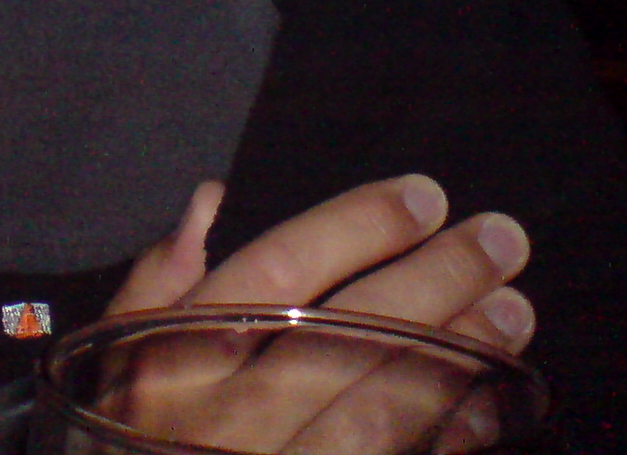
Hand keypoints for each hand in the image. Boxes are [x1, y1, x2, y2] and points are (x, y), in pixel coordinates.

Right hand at [99, 177, 534, 451]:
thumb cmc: (117, 443)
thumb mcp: (110, 358)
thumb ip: (154, 281)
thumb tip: (210, 198)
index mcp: (177, 351)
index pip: (279, 268)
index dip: (357, 227)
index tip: (424, 196)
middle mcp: (230, 410)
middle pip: (348, 329)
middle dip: (433, 278)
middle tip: (502, 239)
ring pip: (383, 402)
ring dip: (456, 354)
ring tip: (515, 310)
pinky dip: (448, 435)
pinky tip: (492, 400)